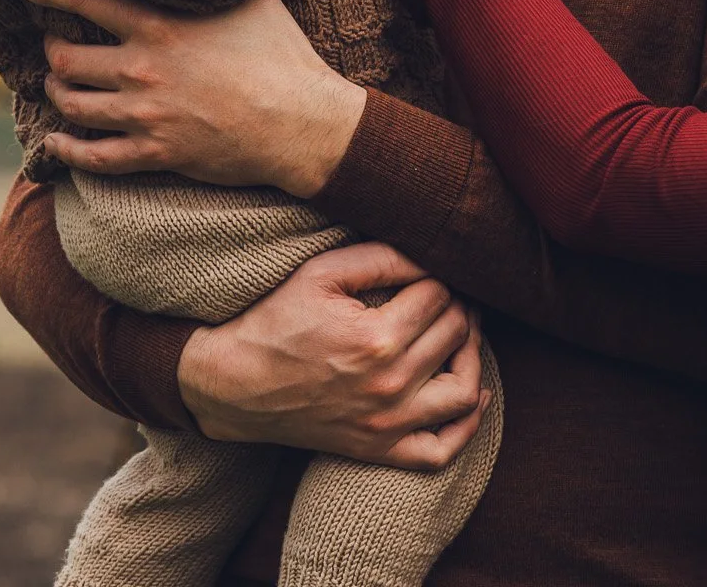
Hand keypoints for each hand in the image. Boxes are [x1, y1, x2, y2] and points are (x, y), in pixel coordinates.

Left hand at [29, 0, 366, 198]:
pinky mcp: (156, 152)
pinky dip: (66, 150)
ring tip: (57, 85)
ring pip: (73, 105)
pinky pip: (93, 156)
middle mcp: (143, 69)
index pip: (85, 0)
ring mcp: (146, 114)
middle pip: (65, 59)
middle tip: (53, 44)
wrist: (301, 122)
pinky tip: (56, 142)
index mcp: (161, 26)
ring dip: (57, 94)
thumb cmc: (283, 54)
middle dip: (50, 50)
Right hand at [178, 241, 488, 467]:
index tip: (429, 269)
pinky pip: (440, 452)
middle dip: (460, 306)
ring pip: (464, 391)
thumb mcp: (322, 272)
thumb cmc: (276, 320)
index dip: (440, 274)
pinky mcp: (378, 449)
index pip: (440, 294)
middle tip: (447, 293)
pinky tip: (473, 395)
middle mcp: (389, 385)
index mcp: (376, 337)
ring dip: (473, 356)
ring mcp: (386, 423)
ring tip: (462, 334)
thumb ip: (382, 257)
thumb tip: (431, 253)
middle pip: (456, 334)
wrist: (232, 384)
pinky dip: (466, 426)